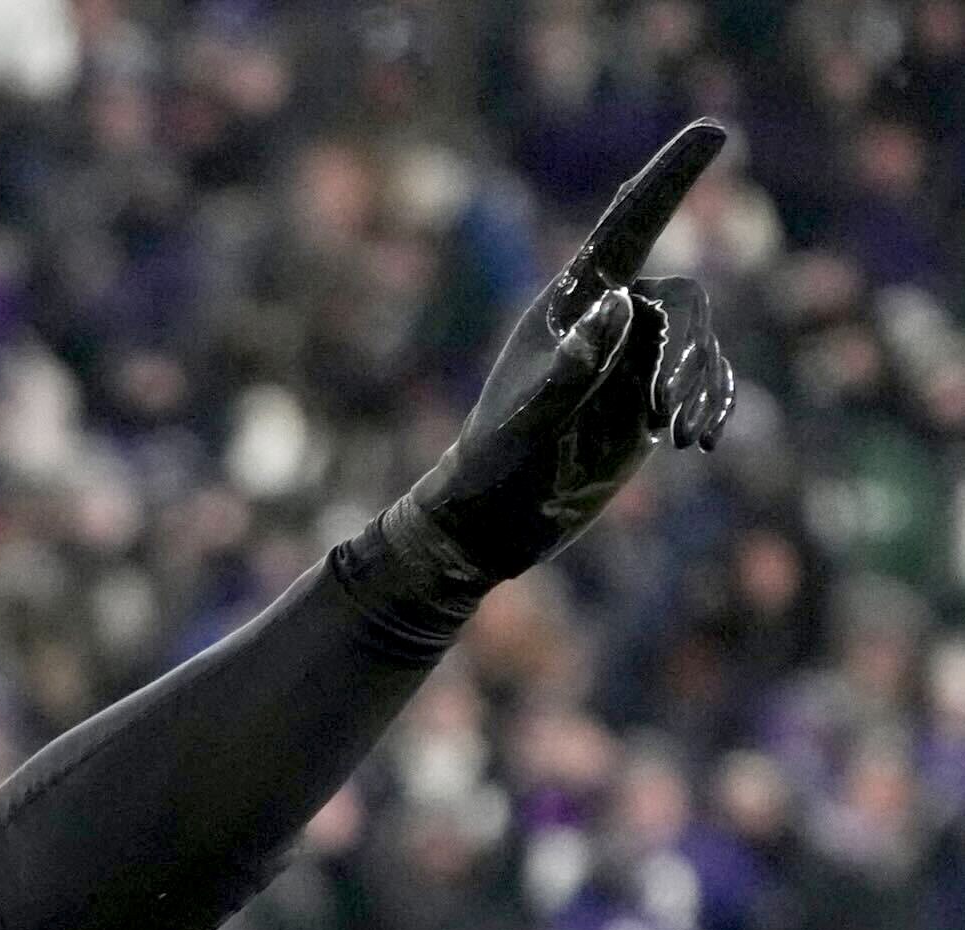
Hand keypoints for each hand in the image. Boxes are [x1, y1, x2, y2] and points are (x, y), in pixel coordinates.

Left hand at [384, 122, 736, 599]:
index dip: (671, 177)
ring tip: (679, 437)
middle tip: (664, 414)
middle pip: (682, 301)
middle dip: (686, 351)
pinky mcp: (652, 395)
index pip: (628, 225)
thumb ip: (576, 362)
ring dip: (699, 385)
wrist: (492, 520)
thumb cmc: (497, 466)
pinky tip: (703, 440)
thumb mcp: (532, 419)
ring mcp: (634, 357)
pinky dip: (713, 402)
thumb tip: (621, 301)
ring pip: (700, 343)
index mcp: (570, 304)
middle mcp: (608, 319)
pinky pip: (706, 380)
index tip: (717, 130)